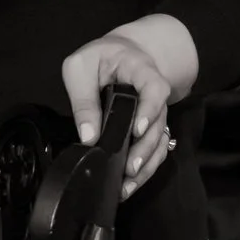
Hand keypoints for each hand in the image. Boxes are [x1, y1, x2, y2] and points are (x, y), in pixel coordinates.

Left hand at [61, 19, 195, 200]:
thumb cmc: (98, 58)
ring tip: (128, 184)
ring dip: (146, 164)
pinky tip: (130, 184)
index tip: (137, 130)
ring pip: (160, 140)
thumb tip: (88, 136)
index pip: (155, 88)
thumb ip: (83, 100)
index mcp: (141, 70)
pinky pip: (154, 149)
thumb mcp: (80, 68)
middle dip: (145, 148)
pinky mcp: (150, 128)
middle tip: (129, 168)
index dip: (150, 109)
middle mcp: (154, 94)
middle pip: (160, 122)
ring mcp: (155, 113)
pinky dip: (145, 168)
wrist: (120, 55)